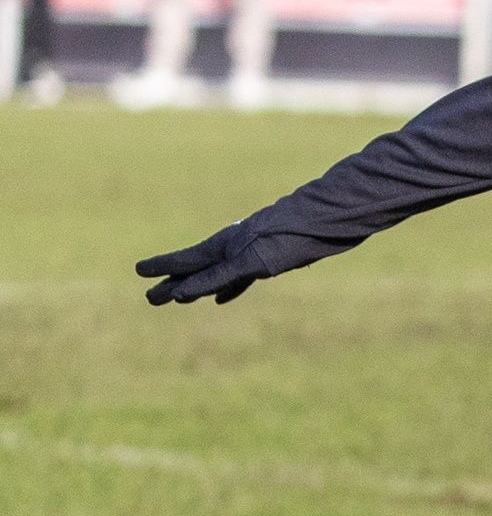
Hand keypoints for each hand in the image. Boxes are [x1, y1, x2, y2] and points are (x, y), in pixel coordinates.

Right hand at [137, 216, 297, 306]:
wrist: (329, 216)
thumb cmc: (290, 237)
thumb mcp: (251, 261)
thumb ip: (217, 277)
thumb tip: (180, 295)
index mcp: (225, 246)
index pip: (186, 261)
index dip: (162, 269)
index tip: (138, 270)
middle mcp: (234, 248)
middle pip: (197, 269)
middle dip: (174, 285)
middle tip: (151, 298)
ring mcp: (252, 252)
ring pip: (217, 273)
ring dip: (198, 287)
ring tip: (180, 298)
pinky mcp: (271, 258)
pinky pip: (243, 276)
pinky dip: (230, 288)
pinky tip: (223, 298)